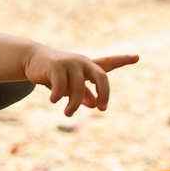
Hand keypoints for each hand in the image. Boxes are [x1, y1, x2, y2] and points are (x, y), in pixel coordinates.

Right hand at [24, 49, 138, 115]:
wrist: (32, 60)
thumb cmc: (54, 74)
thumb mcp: (71, 85)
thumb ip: (84, 94)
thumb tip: (95, 105)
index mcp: (88, 66)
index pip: (108, 63)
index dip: (122, 60)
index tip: (136, 57)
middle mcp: (82, 62)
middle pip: (101, 77)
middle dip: (104, 94)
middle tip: (102, 109)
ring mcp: (70, 62)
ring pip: (78, 88)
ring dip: (73, 104)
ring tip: (68, 114)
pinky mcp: (56, 66)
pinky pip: (61, 86)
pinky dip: (57, 96)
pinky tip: (53, 99)